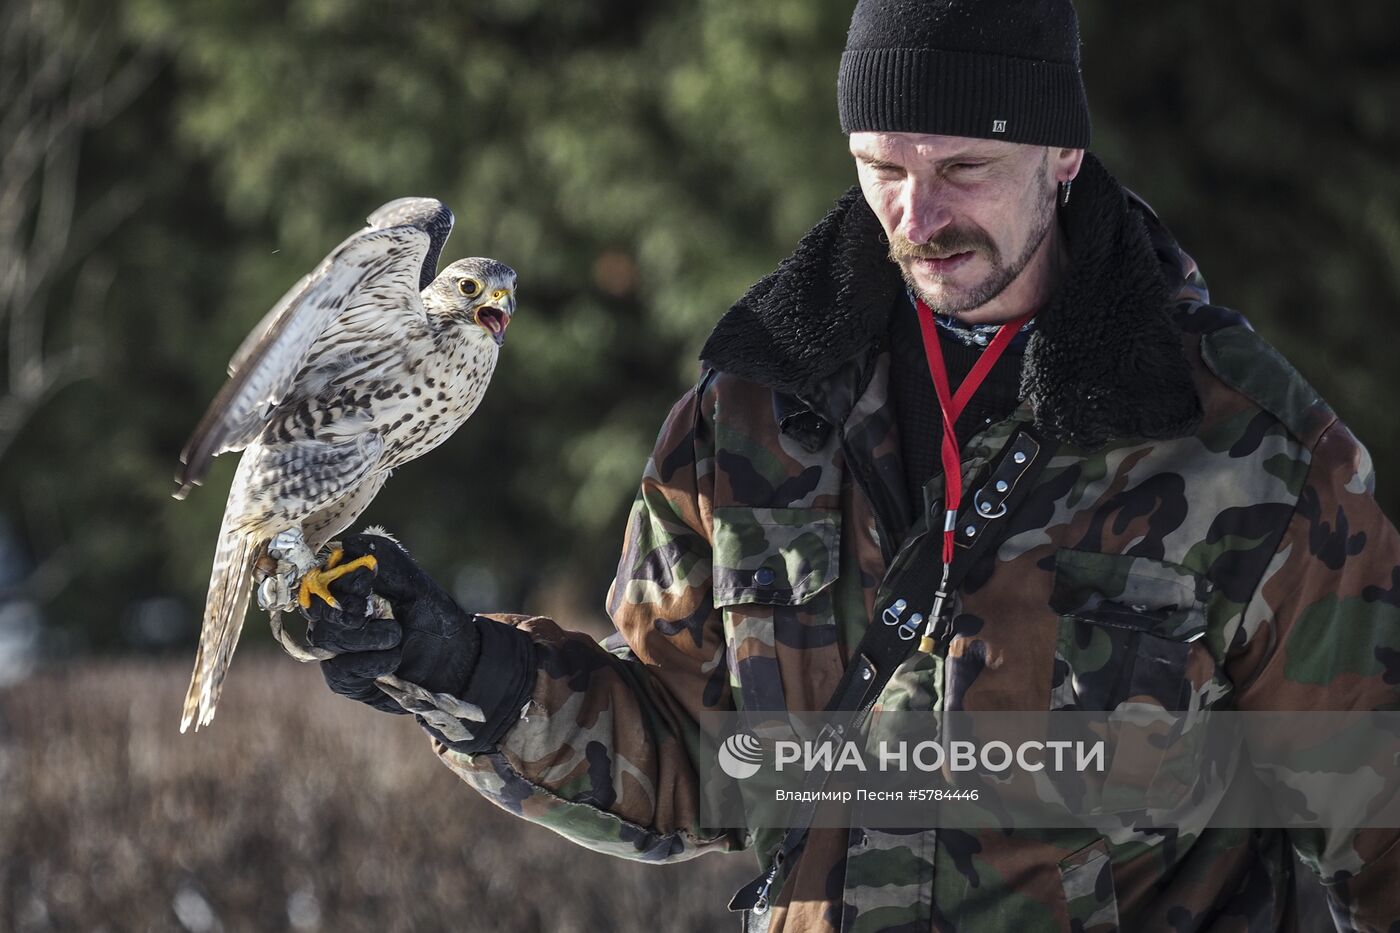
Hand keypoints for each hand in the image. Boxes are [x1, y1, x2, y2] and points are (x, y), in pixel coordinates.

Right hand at [300, 533, 481, 714]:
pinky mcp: (342, 678)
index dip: (341, 579)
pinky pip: (342, 669)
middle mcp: (335, 617)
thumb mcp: (414, 584)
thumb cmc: (432, 617)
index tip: (369, 579)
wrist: (453, 659)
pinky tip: (394, 658)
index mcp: (349, 590)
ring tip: (396, 635)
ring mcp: (335, 648)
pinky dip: (372, 662)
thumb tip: (349, 543)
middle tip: (371, 613)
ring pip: (327, 638)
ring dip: (367, 637)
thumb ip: (387, 561)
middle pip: (318, 609)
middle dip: (346, 610)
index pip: (324, 579)